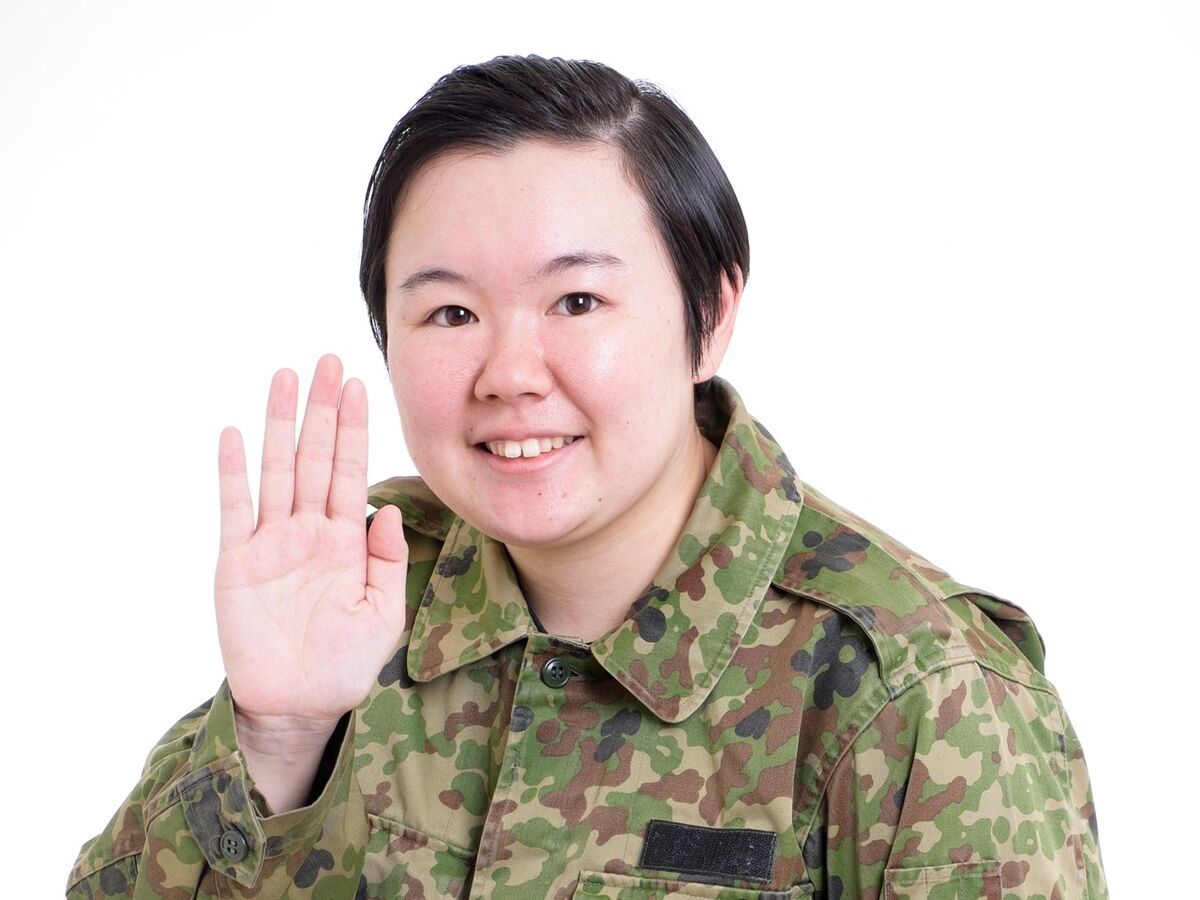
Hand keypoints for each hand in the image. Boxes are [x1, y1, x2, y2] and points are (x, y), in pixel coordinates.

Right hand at [214, 354, 406, 799]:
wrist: (300, 704)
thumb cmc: (346, 662)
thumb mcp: (383, 613)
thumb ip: (386, 560)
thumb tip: (387, 509)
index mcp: (346, 540)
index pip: (351, 470)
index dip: (354, 428)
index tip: (359, 385)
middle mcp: (308, 531)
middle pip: (315, 456)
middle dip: (321, 409)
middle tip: (326, 360)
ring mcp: (271, 542)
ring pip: (277, 469)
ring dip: (279, 424)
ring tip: (284, 378)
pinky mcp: (237, 562)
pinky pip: (235, 509)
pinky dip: (234, 472)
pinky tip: (234, 434)